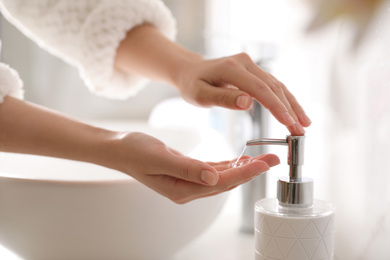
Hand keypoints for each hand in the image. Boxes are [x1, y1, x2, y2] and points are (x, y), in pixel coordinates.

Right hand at [109, 132, 279, 203]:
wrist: (120, 149)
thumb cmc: (135, 152)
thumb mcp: (159, 158)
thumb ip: (187, 169)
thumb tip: (213, 178)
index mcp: (182, 189)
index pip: (220, 183)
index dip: (244, 173)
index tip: (264, 164)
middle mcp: (188, 189)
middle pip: (226, 182)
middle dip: (250, 171)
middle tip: (272, 159)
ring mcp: (188, 182)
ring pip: (222, 177)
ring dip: (242, 168)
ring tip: (262, 158)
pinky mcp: (188, 173)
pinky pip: (213, 171)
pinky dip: (228, 166)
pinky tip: (239, 160)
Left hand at [174, 53, 310, 135]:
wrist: (191, 71)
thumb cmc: (193, 84)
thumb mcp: (200, 95)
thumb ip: (223, 98)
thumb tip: (248, 102)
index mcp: (232, 68)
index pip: (259, 89)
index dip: (276, 107)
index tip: (289, 123)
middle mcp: (245, 63)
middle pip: (273, 87)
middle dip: (289, 110)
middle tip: (300, 132)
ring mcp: (251, 65)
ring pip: (277, 86)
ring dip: (292, 105)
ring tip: (304, 124)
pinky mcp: (254, 71)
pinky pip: (273, 85)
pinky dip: (285, 100)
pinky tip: (295, 112)